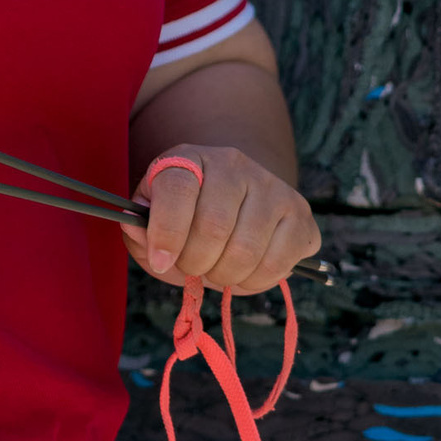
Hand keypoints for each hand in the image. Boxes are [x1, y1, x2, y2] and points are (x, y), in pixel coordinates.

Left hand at [122, 145, 319, 293]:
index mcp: (189, 158)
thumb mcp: (154, 222)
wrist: (235, 204)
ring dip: (224, 276)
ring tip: (217, 270)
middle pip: (214, 226)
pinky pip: (277, 264)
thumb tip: (141, 235)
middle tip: (192, 267)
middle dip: (195, 263)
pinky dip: (255, 282)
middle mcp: (234, 164)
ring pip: (246, 250)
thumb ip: (141, 232)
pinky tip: (245, 272)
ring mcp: (272, 187)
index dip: (166, 232)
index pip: (177, 188)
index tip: (161, 261)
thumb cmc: (187, 219)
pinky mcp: (300, 214)